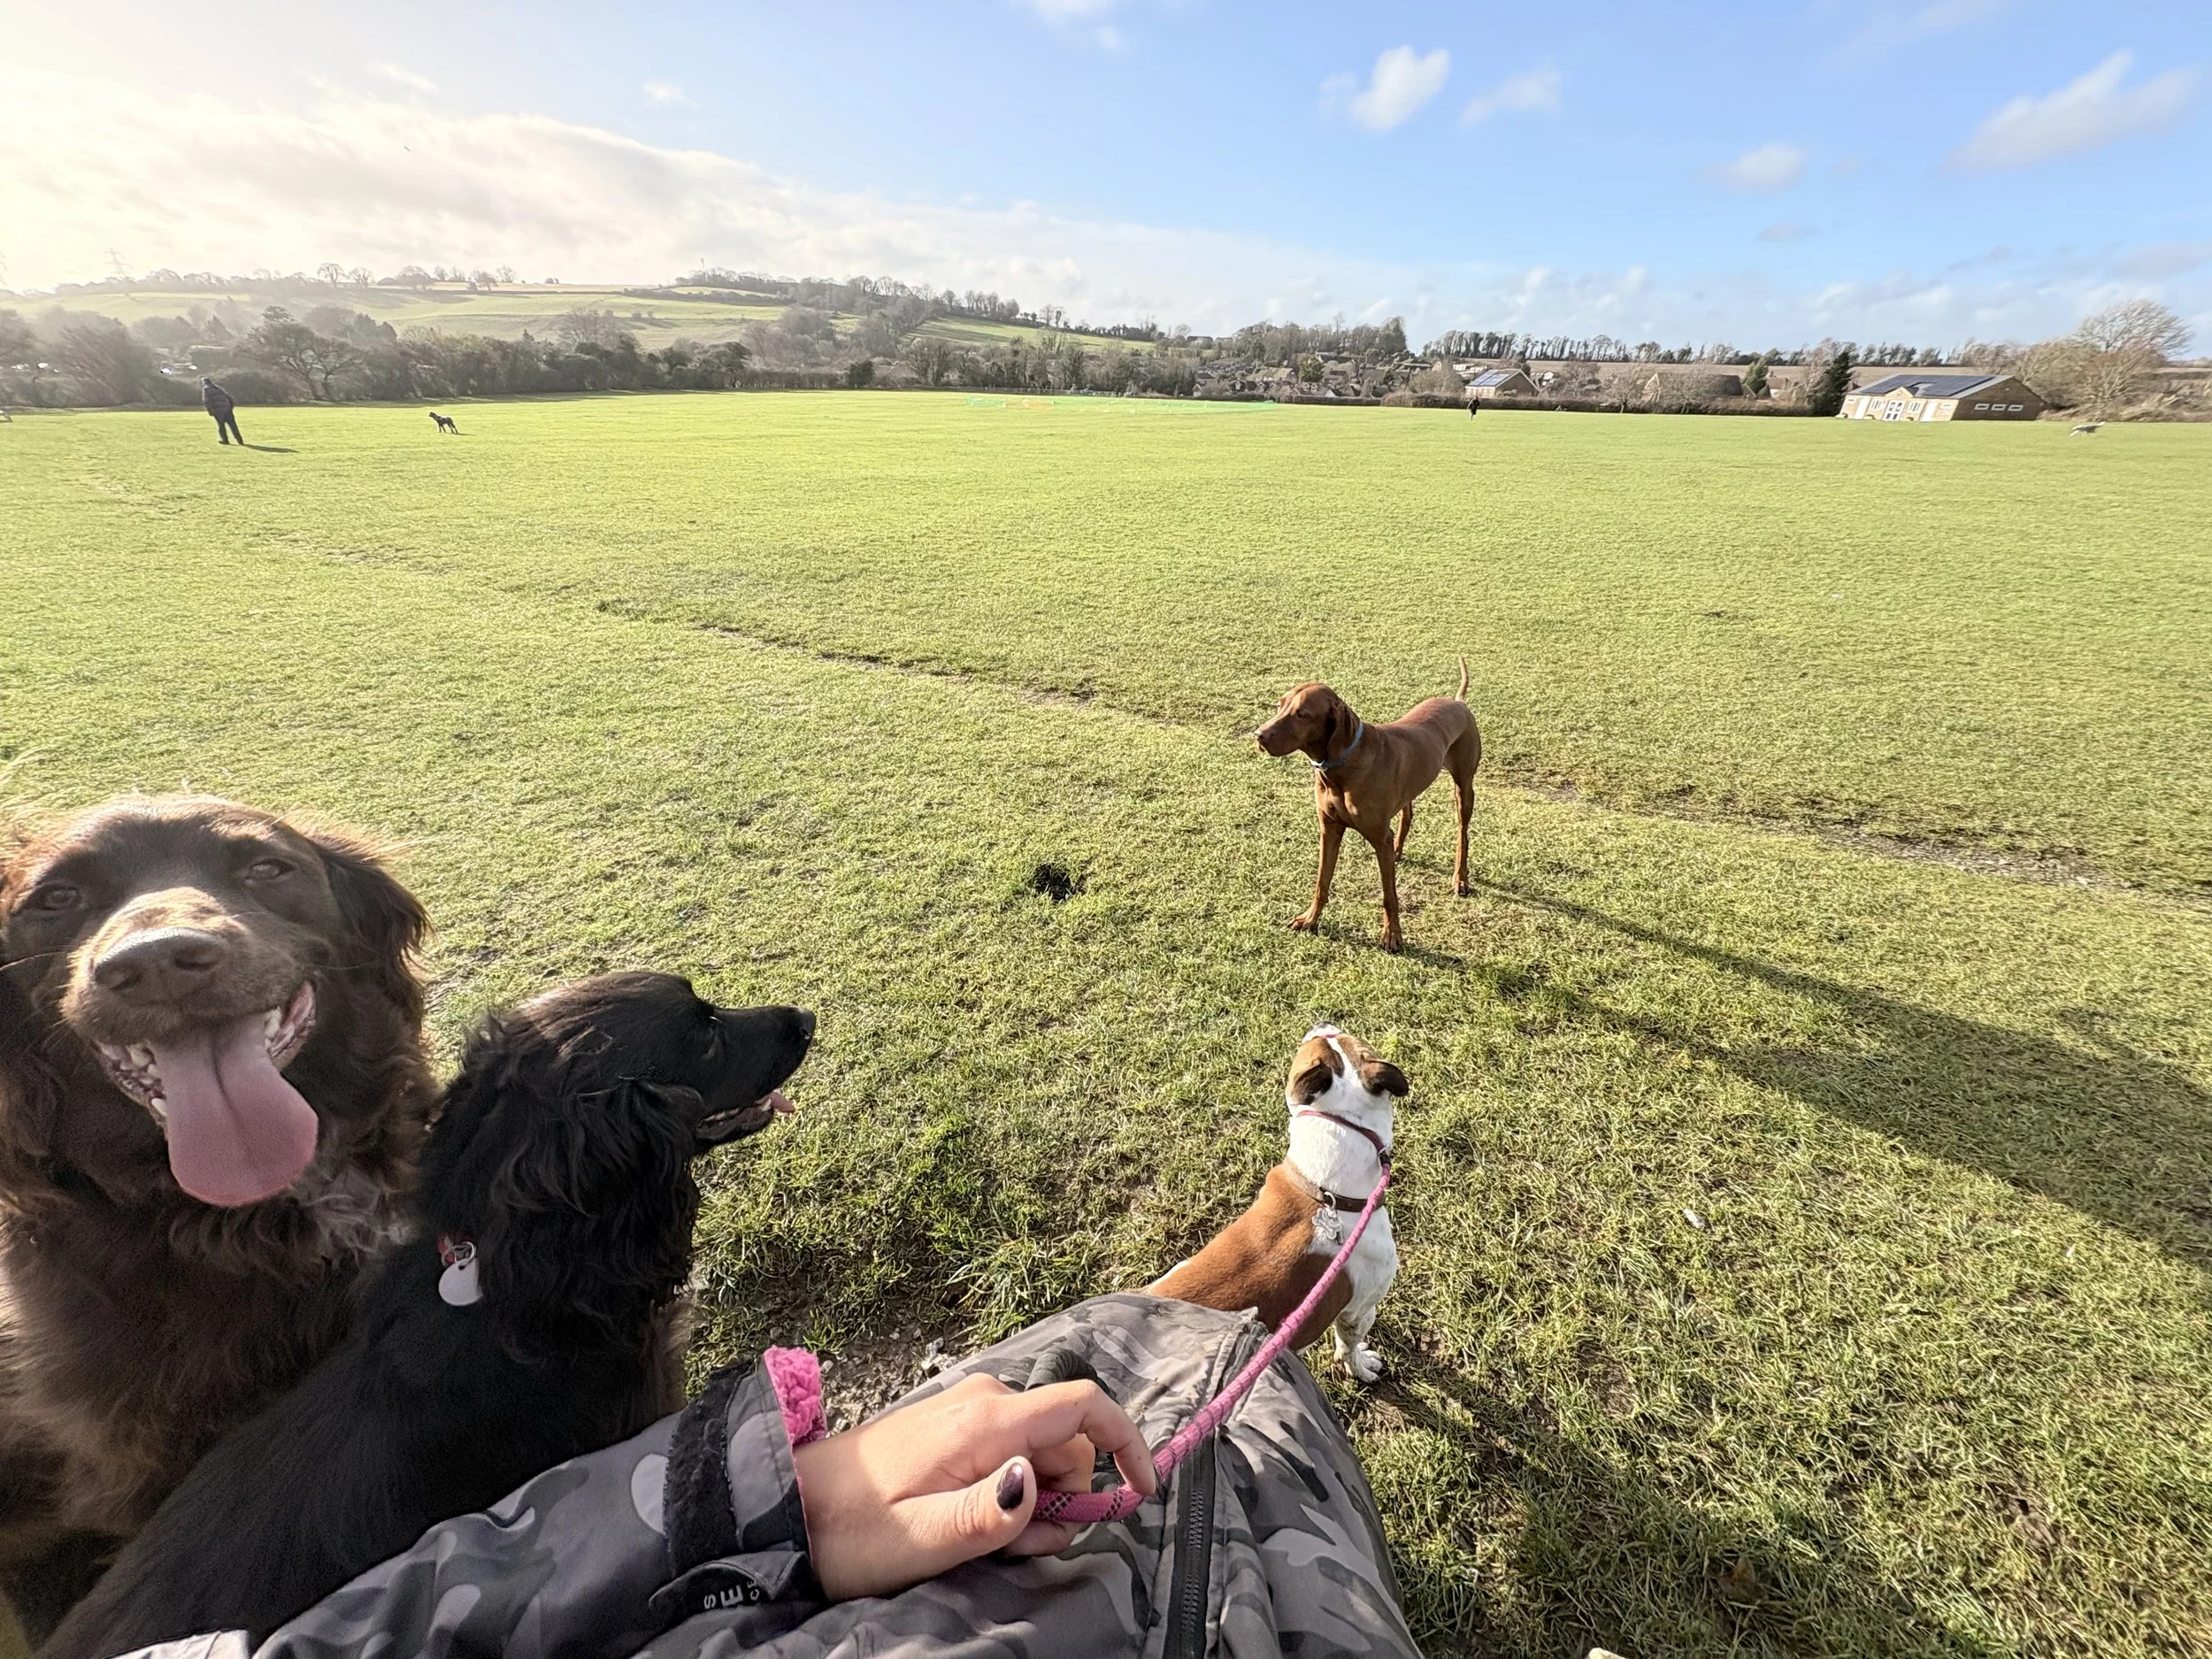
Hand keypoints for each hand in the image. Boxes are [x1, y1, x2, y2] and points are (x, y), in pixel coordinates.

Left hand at [790, 1371, 1156, 1600]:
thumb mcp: (921, 1538)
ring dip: (1034, 1502)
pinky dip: (1011, 1493)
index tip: (1142, 1494)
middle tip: (1014, 1546)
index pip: (1084, 1407)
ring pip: (1042, 1454)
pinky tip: (972, 1522)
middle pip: (1068, 1444)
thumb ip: (987, 1514)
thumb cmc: (852, 1529)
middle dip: (1063, 1499)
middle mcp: (985, 1401)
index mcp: (984, 1422)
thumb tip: (1037, 1482)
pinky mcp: (957, 1427)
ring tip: (982, 1540)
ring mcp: (970, 1411)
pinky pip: (1013, 1455)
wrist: (792, 1505)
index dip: (1127, 1444)